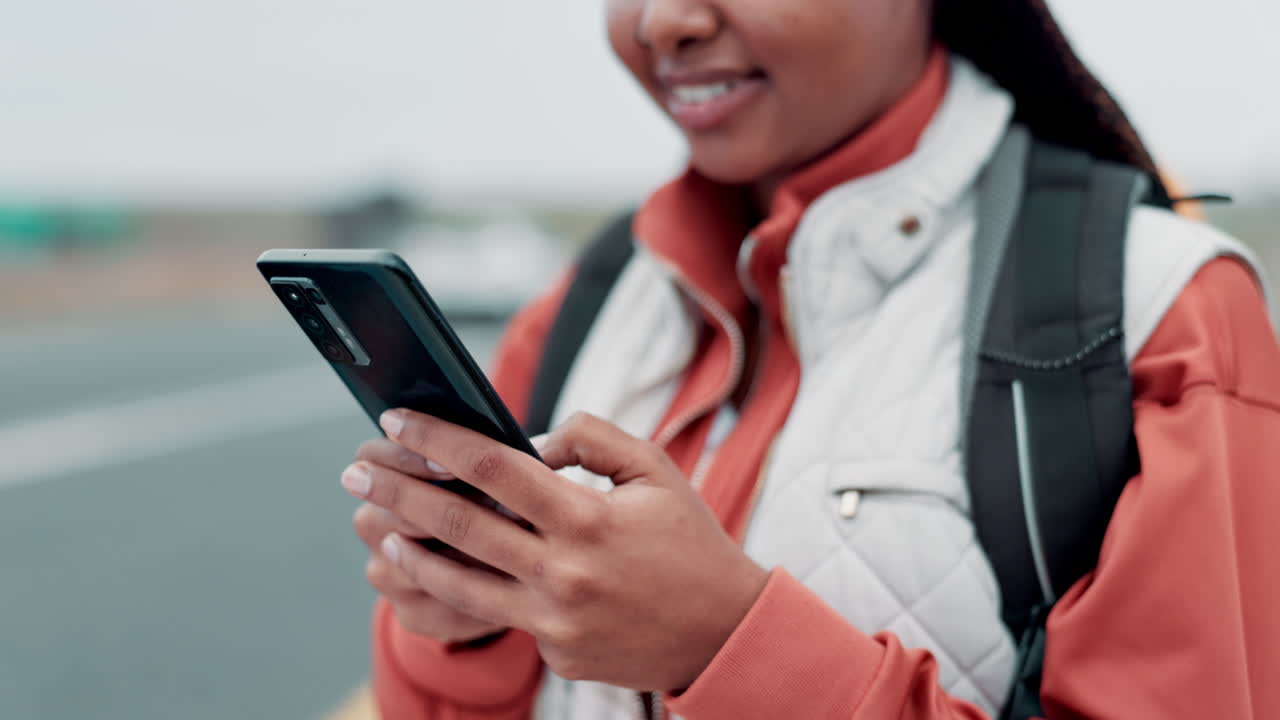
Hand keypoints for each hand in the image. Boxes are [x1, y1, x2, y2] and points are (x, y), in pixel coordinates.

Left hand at [345, 409, 769, 691]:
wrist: (722, 632)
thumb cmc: (689, 542)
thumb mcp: (655, 471)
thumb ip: (592, 439)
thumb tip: (532, 442)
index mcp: (587, 518)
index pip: (493, 468)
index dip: (438, 440)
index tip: (397, 422)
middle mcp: (563, 573)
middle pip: (457, 525)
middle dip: (397, 493)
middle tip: (356, 473)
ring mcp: (555, 622)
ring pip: (458, 583)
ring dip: (408, 552)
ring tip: (376, 529)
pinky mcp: (555, 654)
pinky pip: (501, 616)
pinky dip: (467, 590)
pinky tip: (440, 571)